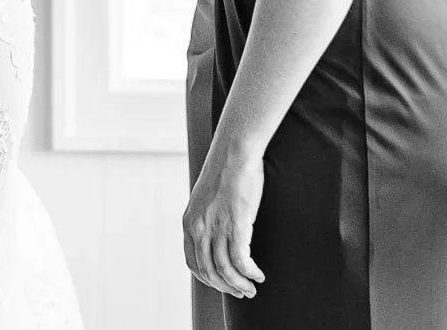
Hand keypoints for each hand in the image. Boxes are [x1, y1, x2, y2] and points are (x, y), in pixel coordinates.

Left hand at [183, 142, 265, 300]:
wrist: (233, 153)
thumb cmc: (224, 173)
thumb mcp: (205, 200)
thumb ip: (206, 220)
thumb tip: (215, 238)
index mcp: (189, 223)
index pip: (193, 263)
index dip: (208, 279)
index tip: (222, 284)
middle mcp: (199, 228)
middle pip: (209, 271)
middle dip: (226, 287)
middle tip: (241, 293)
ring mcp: (217, 227)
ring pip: (226, 270)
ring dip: (240, 284)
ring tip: (252, 289)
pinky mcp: (237, 224)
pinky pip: (241, 260)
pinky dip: (250, 273)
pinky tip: (258, 275)